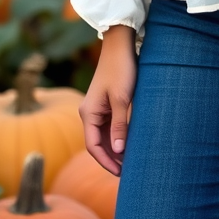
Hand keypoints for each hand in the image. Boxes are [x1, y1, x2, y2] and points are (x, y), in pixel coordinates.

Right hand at [78, 24, 137, 174]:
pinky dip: (117, 136)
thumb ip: (119, 125)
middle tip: (128, 173)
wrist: (119, 45)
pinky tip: (128, 143)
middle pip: (97, 143)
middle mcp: (89, 113)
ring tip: (130, 162)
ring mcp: (97, 108)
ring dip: (114, 148)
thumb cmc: (120, 70)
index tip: (120, 173)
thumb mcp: (121, 99)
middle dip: (111, 158)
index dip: (106, 161)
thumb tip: (118, 151)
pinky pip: (109, 126)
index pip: (93, 146)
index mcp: (88, 113)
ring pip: (103, 136)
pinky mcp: (105, 103)